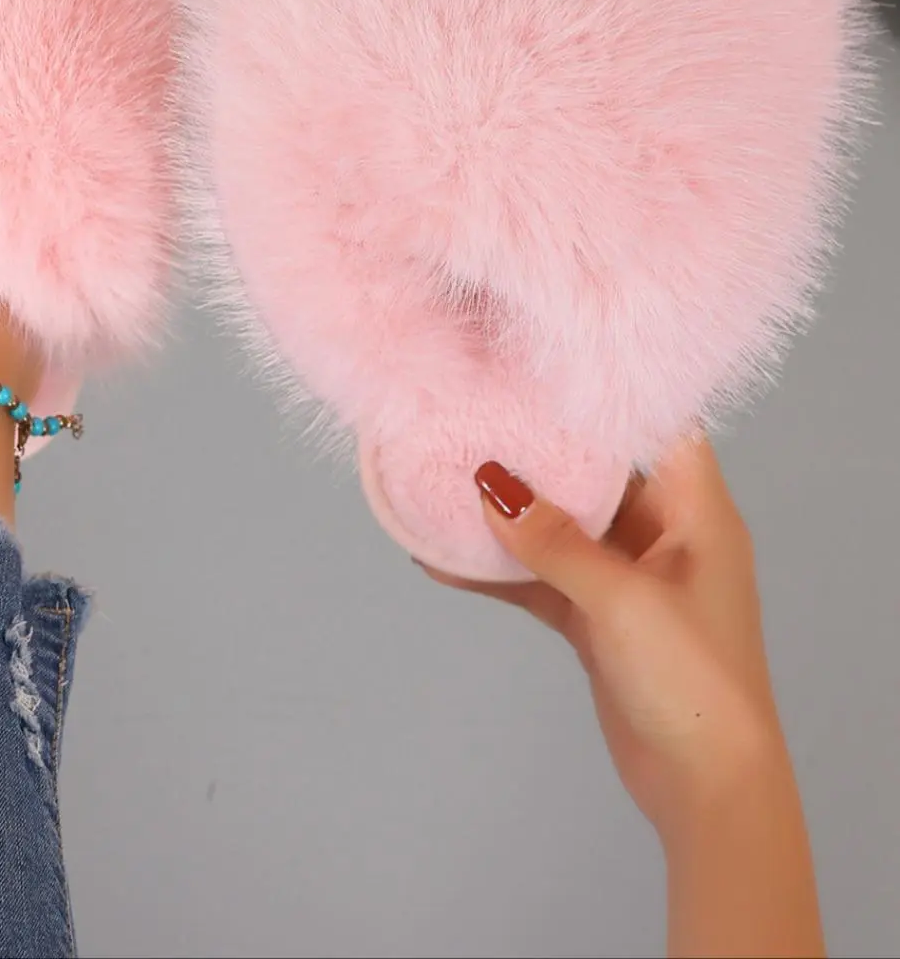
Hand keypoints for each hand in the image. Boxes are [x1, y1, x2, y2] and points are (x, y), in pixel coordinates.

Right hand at [421, 440, 824, 957]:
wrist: (707, 787)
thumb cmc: (693, 679)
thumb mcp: (622, 599)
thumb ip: (555, 540)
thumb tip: (490, 484)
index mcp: (696, 508)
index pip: (654, 423)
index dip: (604, 391)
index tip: (539, 364)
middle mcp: (665, 531)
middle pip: (597, 467)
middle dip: (540, 442)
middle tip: (477, 406)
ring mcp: (628, 576)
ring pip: (561, 523)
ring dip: (509, 510)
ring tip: (444, 477)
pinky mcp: (599, 617)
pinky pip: (541, 577)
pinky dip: (500, 569)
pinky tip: (443, 560)